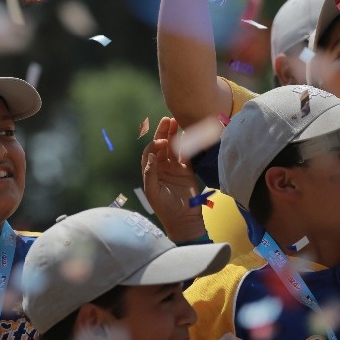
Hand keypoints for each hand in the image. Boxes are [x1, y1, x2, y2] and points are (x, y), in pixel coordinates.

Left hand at [141, 116, 207, 240]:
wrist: (184, 220)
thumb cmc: (165, 209)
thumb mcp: (153, 192)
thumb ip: (150, 173)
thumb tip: (151, 155)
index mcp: (151, 172)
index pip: (150, 152)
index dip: (155, 144)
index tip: (162, 141)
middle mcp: (162, 167)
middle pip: (161, 146)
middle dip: (163, 132)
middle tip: (167, 119)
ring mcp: (175, 168)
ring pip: (174, 147)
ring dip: (175, 135)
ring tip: (176, 122)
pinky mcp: (188, 171)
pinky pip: (187, 154)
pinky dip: (188, 144)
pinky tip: (189, 134)